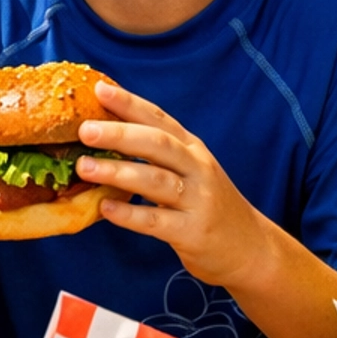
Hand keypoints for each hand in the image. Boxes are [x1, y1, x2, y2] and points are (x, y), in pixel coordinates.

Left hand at [76, 80, 269, 289]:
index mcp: (192, 149)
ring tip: (86, 167)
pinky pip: (157, 221)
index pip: (159, 119)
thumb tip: (105, 139)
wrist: (251, 248)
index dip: (130, 103)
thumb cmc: (208, 206)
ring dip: (118, 172)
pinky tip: (105, 208)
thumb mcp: (190, 172)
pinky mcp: (193, 232)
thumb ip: (157, 157)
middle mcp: (198, 168)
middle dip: (120, 134)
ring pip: (156, 180)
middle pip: (158, 144)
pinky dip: (130, 214)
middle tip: (85, 129)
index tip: (99, 89)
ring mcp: (198, 200)